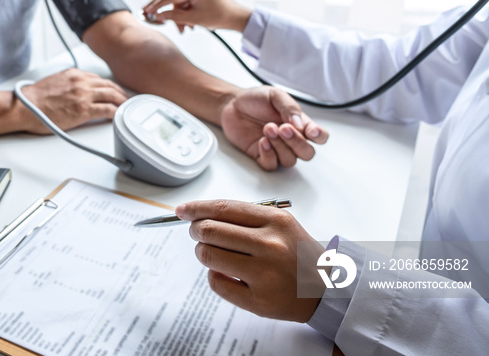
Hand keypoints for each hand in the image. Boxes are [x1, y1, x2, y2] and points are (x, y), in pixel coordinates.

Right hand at [18, 68, 126, 133]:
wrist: (26, 106)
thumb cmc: (34, 98)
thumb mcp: (54, 81)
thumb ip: (68, 83)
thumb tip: (73, 90)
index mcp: (74, 74)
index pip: (98, 78)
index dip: (108, 85)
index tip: (113, 90)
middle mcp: (81, 82)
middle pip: (108, 85)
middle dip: (120, 92)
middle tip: (126, 99)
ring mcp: (84, 95)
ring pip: (111, 95)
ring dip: (122, 101)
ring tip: (127, 107)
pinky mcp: (84, 110)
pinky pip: (107, 110)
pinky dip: (116, 112)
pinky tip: (120, 116)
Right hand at [143, 0, 251, 32]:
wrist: (236, 18)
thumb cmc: (220, 17)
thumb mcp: (194, 19)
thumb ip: (174, 16)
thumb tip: (158, 16)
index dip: (158, 4)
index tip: (147, 10)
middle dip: (167, 11)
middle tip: (151, 16)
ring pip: (180, 1)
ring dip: (179, 16)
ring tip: (184, 29)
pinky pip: (187, 2)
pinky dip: (185, 13)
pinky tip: (188, 24)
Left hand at [176, 199, 325, 322]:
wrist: (326, 289)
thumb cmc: (297, 253)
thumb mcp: (280, 223)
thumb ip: (244, 217)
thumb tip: (200, 213)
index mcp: (275, 221)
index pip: (223, 208)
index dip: (196, 208)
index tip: (182, 210)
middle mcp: (270, 245)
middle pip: (209, 231)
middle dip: (196, 230)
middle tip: (198, 233)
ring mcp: (264, 274)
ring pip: (208, 256)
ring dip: (203, 252)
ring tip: (215, 253)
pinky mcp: (258, 300)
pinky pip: (216, 282)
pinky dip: (214, 275)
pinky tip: (227, 273)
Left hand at [221, 87, 327, 170]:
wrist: (232, 105)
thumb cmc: (256, 100)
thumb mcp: (275, 96)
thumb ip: (289, 108)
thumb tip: (300, 123)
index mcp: (300, 124)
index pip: (320, 136)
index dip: (320, 137)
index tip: (310, 131)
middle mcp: (291, 139)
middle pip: (307, 153)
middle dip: (297, 142)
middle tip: (283, 128)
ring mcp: (277, 149)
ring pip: (290, 160)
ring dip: (280, 146)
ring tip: (267, 128)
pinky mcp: (262, 156)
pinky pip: (272, 165)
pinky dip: (268, 155)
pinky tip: (262, 141)